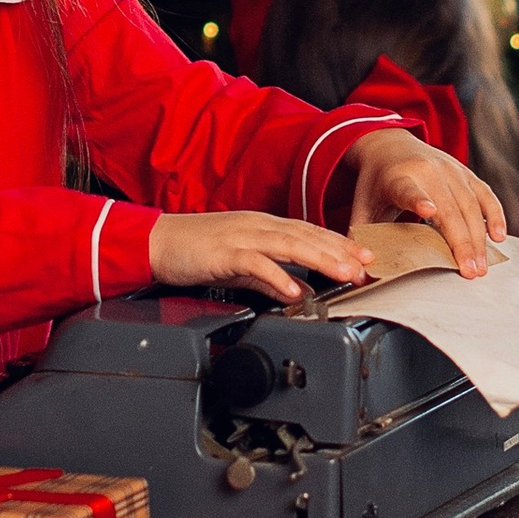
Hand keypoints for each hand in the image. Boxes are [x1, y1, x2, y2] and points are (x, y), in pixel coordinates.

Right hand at [148, 209, 376, 305]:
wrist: (154, 243)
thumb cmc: (193, 251)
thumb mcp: (239, 266)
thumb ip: (270, 278)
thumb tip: (299, 291)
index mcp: (262, 226)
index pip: (309, 232)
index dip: (338, 244)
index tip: (364, 257)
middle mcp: (256, 226)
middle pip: (306, 236)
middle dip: (339, 252)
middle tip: (364, 267)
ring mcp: (241, 236)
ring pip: (289, 245)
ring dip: (320, 259)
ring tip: (342, 274)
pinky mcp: (223, 252)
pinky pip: (255, 264)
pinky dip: (277, 276)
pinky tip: (294, 289)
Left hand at [345, 131, 505, 278]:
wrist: (390, 144)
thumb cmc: (377, 183)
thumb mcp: (363, 207)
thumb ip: (361, 239)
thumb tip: (357, 276)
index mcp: (398, 179)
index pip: (409, 191)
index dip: (419, 201)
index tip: (429, 211)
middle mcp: (428, 171)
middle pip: (449, 208)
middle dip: (462, 243)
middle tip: (470, 272)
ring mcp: (450, 169)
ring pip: (471, 205)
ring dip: (479, 238)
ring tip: (481, 266)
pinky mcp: (465, 172)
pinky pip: (485, 194)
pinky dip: (495, 215)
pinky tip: (498, 237)